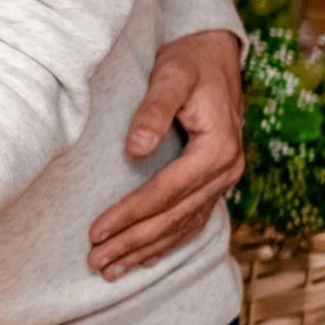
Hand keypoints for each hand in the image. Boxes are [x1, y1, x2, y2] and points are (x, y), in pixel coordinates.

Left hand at [89, 28, 244, 279]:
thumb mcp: (171, 76)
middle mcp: (227, 171)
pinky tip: (143, 257)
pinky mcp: (214, 181)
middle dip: (133, 242)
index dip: (130, 214)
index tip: (96, 231)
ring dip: (147, 250)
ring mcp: (224, 180)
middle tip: (96, 260)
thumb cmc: (189, 62)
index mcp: (218, 150)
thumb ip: (153, 111)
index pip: (166, 192)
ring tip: (110, 269)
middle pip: (174, 217)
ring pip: (183, 226)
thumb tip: (134, 149)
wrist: (215, 54)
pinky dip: (166, 241)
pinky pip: (191, 220)